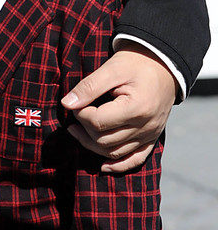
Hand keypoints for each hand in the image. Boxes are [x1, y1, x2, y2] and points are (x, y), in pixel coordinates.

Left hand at [61, 46, 176, 173]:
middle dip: (83, 129)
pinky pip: (136, 159)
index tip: (75, 103)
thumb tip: (66, 104)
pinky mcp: (152, 137)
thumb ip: (89, 87)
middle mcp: (146, 126)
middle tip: (74, 115)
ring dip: (93, 146)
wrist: (163, 64)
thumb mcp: (111, 69)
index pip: (98, 122)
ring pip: (116, 152)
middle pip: (105, 140)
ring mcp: (151, 134)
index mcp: (136, 108)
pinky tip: (103, 166)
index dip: (80, 114)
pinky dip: (119, 165)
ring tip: (77, 131)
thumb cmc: (136, 63)